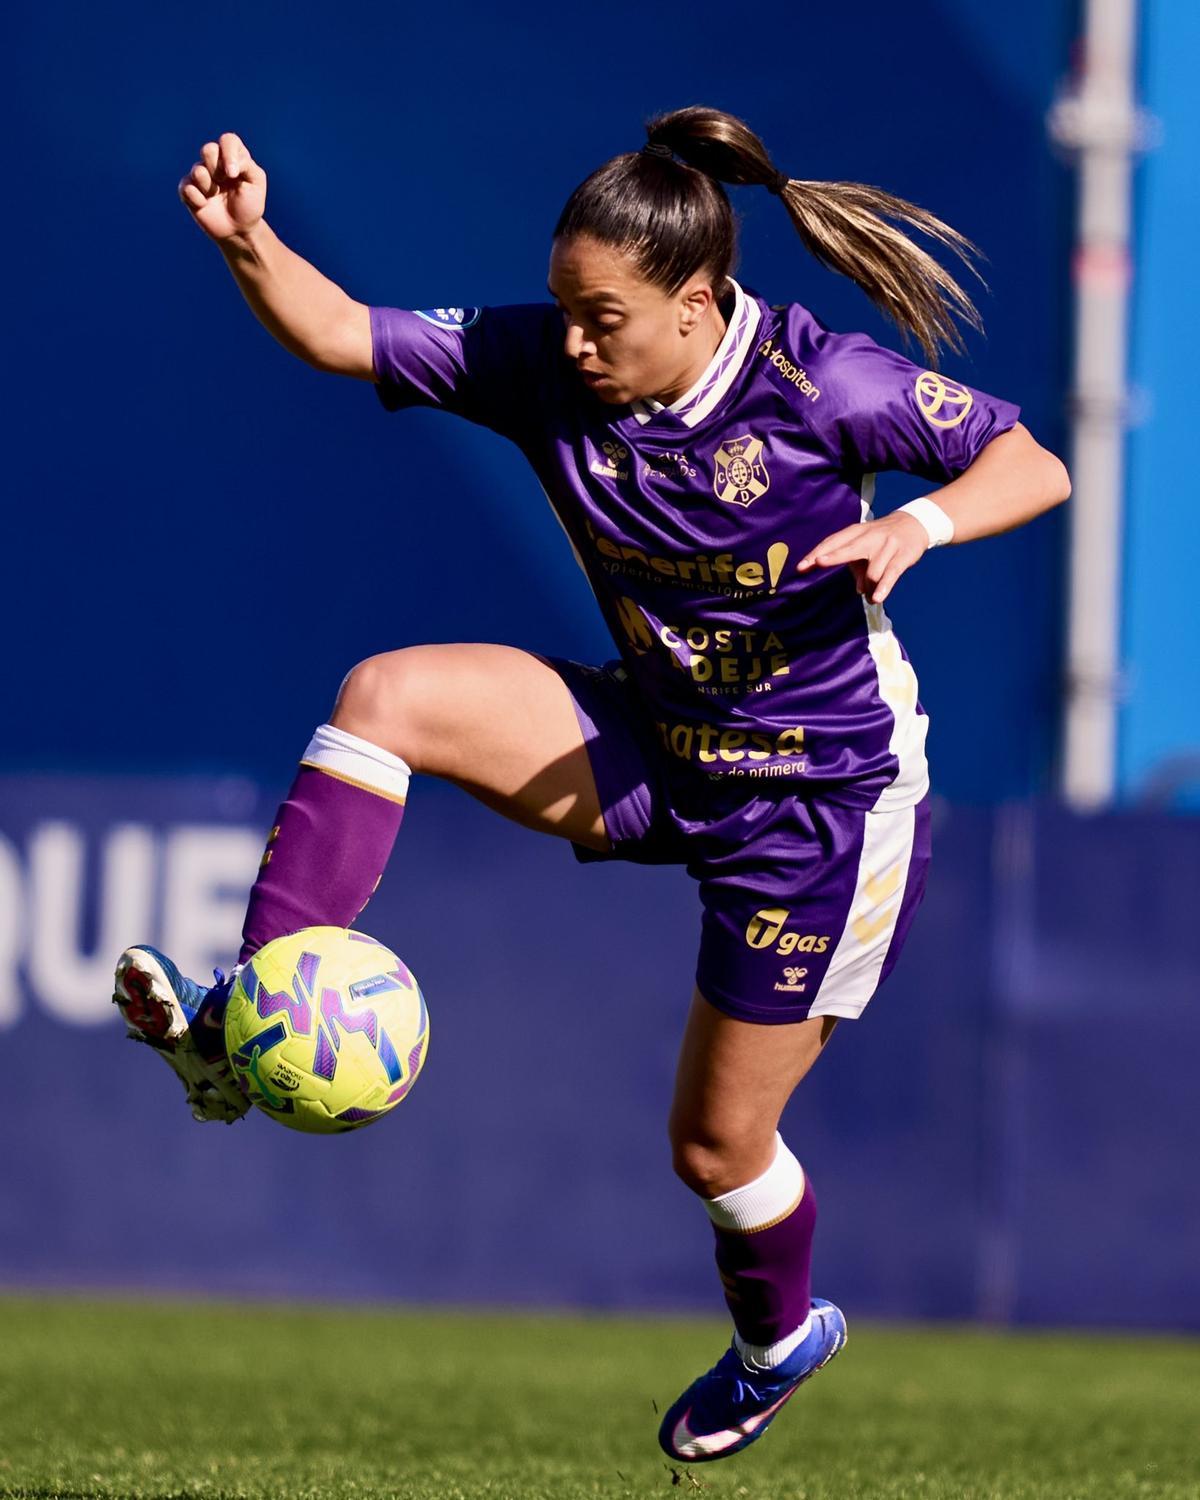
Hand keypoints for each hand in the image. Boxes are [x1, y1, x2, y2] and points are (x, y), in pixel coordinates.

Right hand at [178, 132, 266, 242]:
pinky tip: (204, 205)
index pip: (228, 140)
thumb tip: (228, 164)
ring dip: (208, 186)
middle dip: (217, 168)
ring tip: (216, 196)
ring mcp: (201, 176)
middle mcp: (215, 162)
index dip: (228, 153)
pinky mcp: (188, 190)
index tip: (233, 174)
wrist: (239, 230)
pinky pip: (186, 187)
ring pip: (197, 169)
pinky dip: (197, 198)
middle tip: (225, 183)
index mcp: (233, 157)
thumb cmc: (250, 204)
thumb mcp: (256, 182)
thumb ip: (246, 164)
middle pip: (208, 149)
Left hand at [797, 511, 929, 604]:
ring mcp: (887, 545)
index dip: (817, 553)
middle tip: (818, 562)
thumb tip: (860, 589)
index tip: (801, 566)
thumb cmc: (881, 540)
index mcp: (855, 532)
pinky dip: (883, 587)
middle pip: (848, 548)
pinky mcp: (902, 555)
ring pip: (872, 571)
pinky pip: (891, 574)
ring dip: (869, 587)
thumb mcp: (865, 548)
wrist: (914, 524)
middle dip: (833, 555)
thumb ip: (857, 568)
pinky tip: (876, 599)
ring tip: (872, 596)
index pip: (833, 542)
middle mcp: (870, 536)